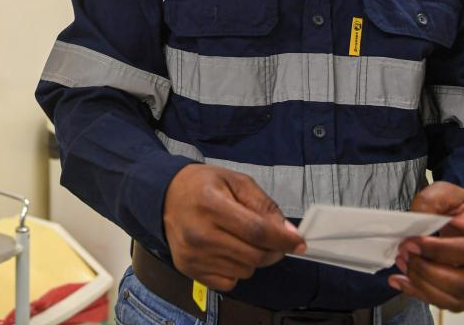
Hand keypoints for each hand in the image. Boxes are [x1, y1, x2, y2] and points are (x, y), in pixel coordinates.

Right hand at [162, 163, 304, 290]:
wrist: (164, 196)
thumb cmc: (202, 185)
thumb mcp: (235, 181)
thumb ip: (263, 204)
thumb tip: (288, 232)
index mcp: (210, 205)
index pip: (256, 231)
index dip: (283, 239)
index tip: (299, 242)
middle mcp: (199, 234)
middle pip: (254, 255)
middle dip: (273, 250)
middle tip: (274, 239)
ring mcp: (193, 256)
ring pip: (245, 270)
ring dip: (253, 258)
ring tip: (241, 239)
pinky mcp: (189, 270)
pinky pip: (230, 282)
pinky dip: (236, 269)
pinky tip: (227, 251)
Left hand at [390, 181, 463, 311]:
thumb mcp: (448, 193)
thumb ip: (430, 202)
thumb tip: (414, 223)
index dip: (437, 251)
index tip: (411, 244)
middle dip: (427, 270)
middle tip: (404, 254)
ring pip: (456, 299)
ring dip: (422, 284)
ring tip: (403, 264)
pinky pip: (451, 306)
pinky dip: (423, 295)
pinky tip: (404, 282)